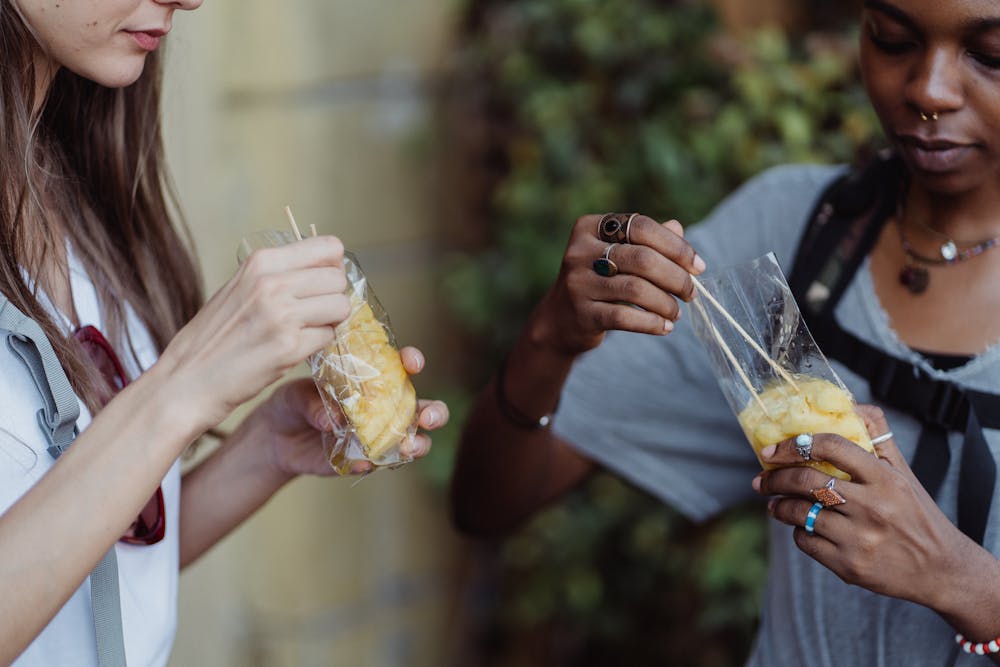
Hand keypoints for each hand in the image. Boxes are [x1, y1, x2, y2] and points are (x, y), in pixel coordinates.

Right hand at [158, 236, 351, 428]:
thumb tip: (328, 271)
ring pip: (340, 307)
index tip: (322, 285)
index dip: (333, 268)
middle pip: (338, 279)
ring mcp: (282, 315)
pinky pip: (328, 337)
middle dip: (333, 298)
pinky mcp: (289, 347)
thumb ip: (279, 275)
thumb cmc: (213, 337)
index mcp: (261, 262)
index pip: (329, 248)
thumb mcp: (241, 288)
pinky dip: (317, 345)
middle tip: (314, 315)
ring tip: (304, 331)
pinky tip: (293, 350)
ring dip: (329, 322)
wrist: (185, 381)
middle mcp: (272, 283)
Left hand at [250, 346, 448, 477]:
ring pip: (411, 441)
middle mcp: (383, 408)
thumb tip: (333, 419)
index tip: (412, 362)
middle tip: (428, 416)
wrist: (274, 437)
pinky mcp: (360, 461)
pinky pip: (374, 464)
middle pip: (422, 409)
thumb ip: (314, 402)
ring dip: (417, 443)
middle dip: (434, 412)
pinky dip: (372, 463)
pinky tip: (364, 461)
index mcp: (373, 380)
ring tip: (409, 445)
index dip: (412, 362)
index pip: (402, 367)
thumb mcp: (297, 394)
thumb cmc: (293, 402)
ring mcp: (376, 437)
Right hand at [531, 214, 705, 355]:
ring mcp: (578, 283)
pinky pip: (625, 317)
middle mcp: (579, 251)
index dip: (676, 246)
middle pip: (642, 259)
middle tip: (691, 293)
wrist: (559, 320)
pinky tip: (664, 327)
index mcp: (590, 227)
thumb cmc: (599, 281)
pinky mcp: (581, 314)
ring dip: (666, 303)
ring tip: (676, 313)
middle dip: (676, 278)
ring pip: (636, 290)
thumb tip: (679, 230)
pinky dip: (651, 323)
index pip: (642, 226)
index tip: (698, 266)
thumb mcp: (618, 254)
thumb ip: (648, 240)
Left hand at [752, 404, 975, 606]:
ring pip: (798, 513)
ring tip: (775, 504)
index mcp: (885, 478)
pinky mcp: (849, 565)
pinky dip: (797, 533)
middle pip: (805, 480)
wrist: (941, 570)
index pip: (832, 446)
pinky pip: (806, 541)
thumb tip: (853, 405)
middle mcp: (872, 507)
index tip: (772, 450)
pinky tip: (802, 528)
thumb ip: (878, 437)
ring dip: (779, 506)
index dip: (795, 444)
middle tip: (761, 480)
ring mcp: (859, 538)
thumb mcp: (904, 473)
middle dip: (774, 478)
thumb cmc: (916, 514)